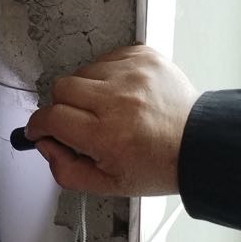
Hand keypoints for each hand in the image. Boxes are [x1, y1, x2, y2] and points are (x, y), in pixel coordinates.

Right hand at [25, 44, 198, 196]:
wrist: (200, 142)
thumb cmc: (160, 164)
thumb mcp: (109, 185)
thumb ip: (66, 171)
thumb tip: (45, 144)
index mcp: (107, 135)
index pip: (51, 118)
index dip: (40, 125)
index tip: (41, 129)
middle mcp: (118, 101)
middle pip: (61, 88)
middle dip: (64, 106)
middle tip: (82, 121)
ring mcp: (132, 74)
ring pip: (83, 71)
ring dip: (89, 90)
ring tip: (111, 108)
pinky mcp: (144, 57)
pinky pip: (107, 58)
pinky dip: (109, 75)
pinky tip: (125, 94)